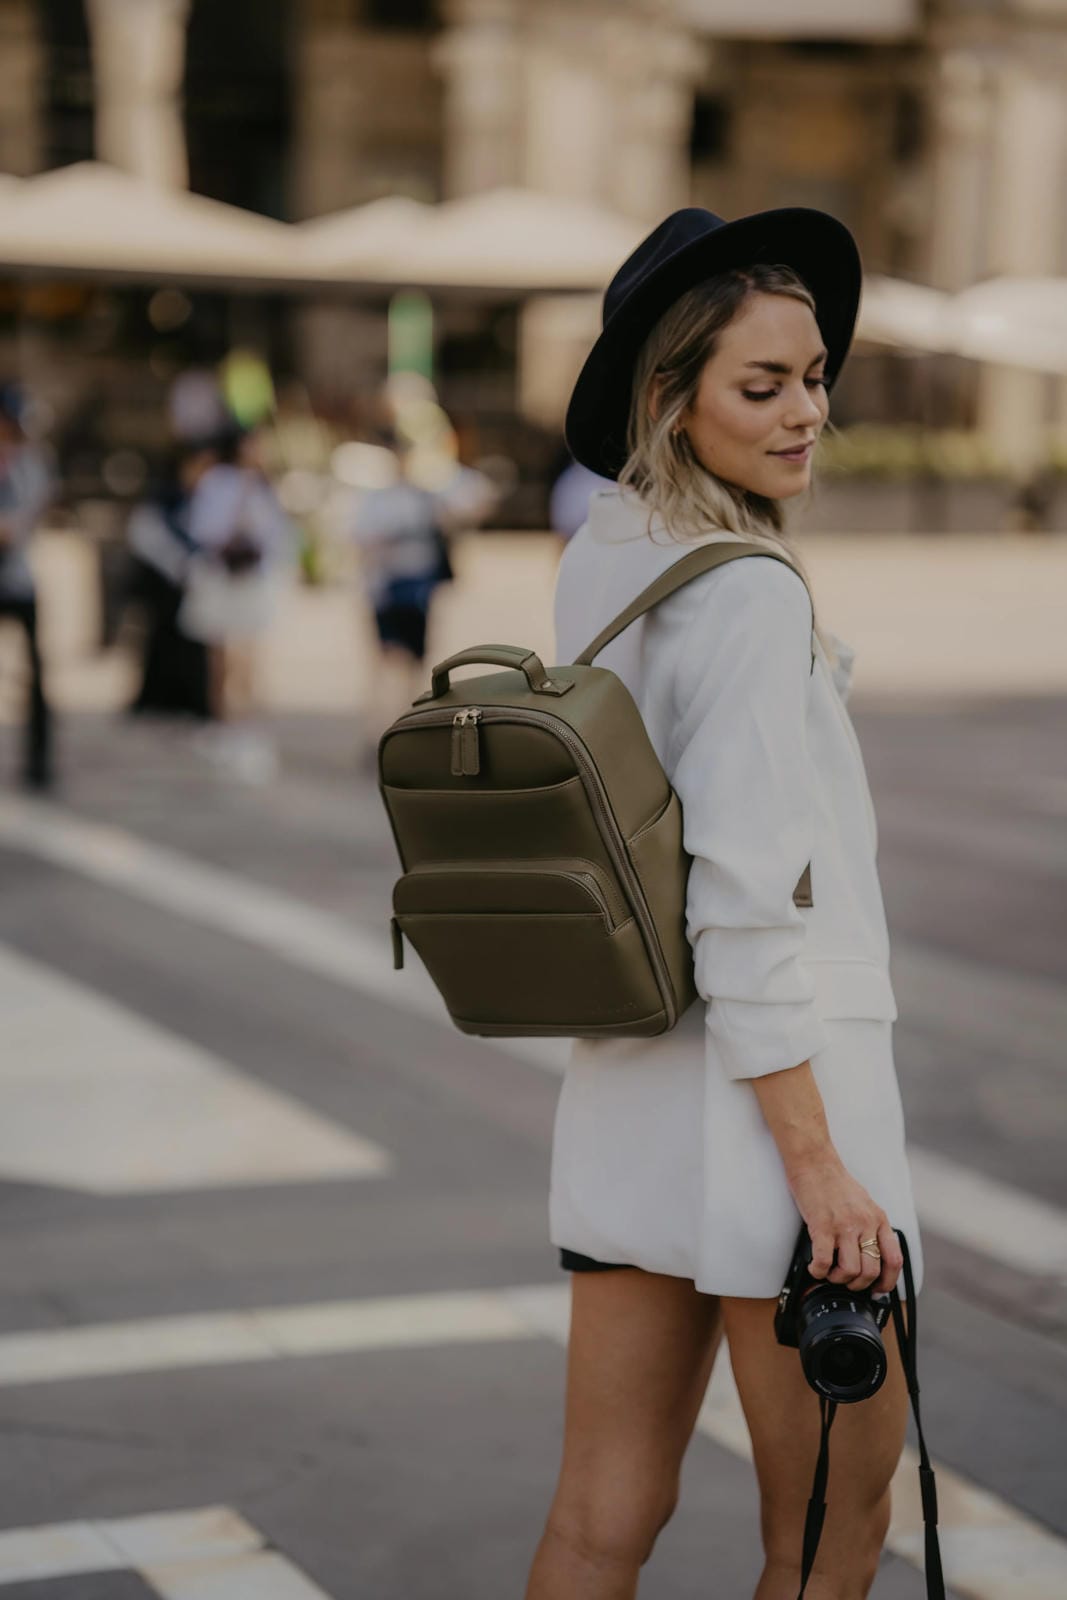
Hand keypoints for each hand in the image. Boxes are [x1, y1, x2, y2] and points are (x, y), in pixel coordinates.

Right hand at [785, 1153, 903, 1295]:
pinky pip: (823, 1261)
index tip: (877, 1290)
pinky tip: (815, 1267)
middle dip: (857, 1284)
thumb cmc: (835, 1181)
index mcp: (878, 1219)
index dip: (887, 1282)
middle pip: (871, 1271)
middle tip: (846, 1280)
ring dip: (838, 1279)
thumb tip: (870, 1253)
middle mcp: (865, 1223)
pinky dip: (818, 1271)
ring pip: (850, 1270)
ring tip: (829, 1273)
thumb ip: (870, 1226)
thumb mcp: (864, 1203)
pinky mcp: (822, 1226)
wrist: (814, 1161)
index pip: (894, 1260)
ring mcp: (844, 1225)